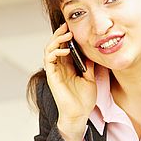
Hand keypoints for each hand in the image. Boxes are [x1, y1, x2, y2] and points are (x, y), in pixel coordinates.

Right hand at [43, 22, 96, 140]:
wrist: (79, 114)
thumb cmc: (84, 99)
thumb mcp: (90, 79)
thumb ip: (88, 66)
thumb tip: (92, 53)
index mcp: (68, 66)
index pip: (64, 47)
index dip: (67, 37)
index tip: (74, 28)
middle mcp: (59, 67)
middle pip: (55, 45)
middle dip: (60, 34)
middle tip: (67, 25)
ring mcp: (54, 71)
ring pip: (49, 49)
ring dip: (56, 40)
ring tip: (66, 35)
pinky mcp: (51, 76)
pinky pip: (49, 60)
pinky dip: (54, 52)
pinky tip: (63, 49)